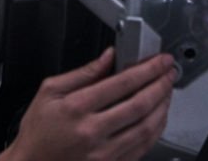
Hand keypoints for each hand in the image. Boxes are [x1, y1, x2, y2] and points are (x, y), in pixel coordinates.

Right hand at [0, 48, 175, 160]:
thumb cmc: (38, 130)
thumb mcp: (49, 91)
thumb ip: (82, 73)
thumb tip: (108, 57)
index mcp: (76, 107)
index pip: (121, 83)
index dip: (146, 69)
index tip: (159, 61)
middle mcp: (92, 131)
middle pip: (139, 105)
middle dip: (160, 85)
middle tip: (169, 72)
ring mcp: (104, 153)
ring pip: (145, 128)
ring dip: (162, 107)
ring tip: (167, 92)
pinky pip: (142, 147)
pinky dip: (155, 130)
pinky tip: (158, 117)